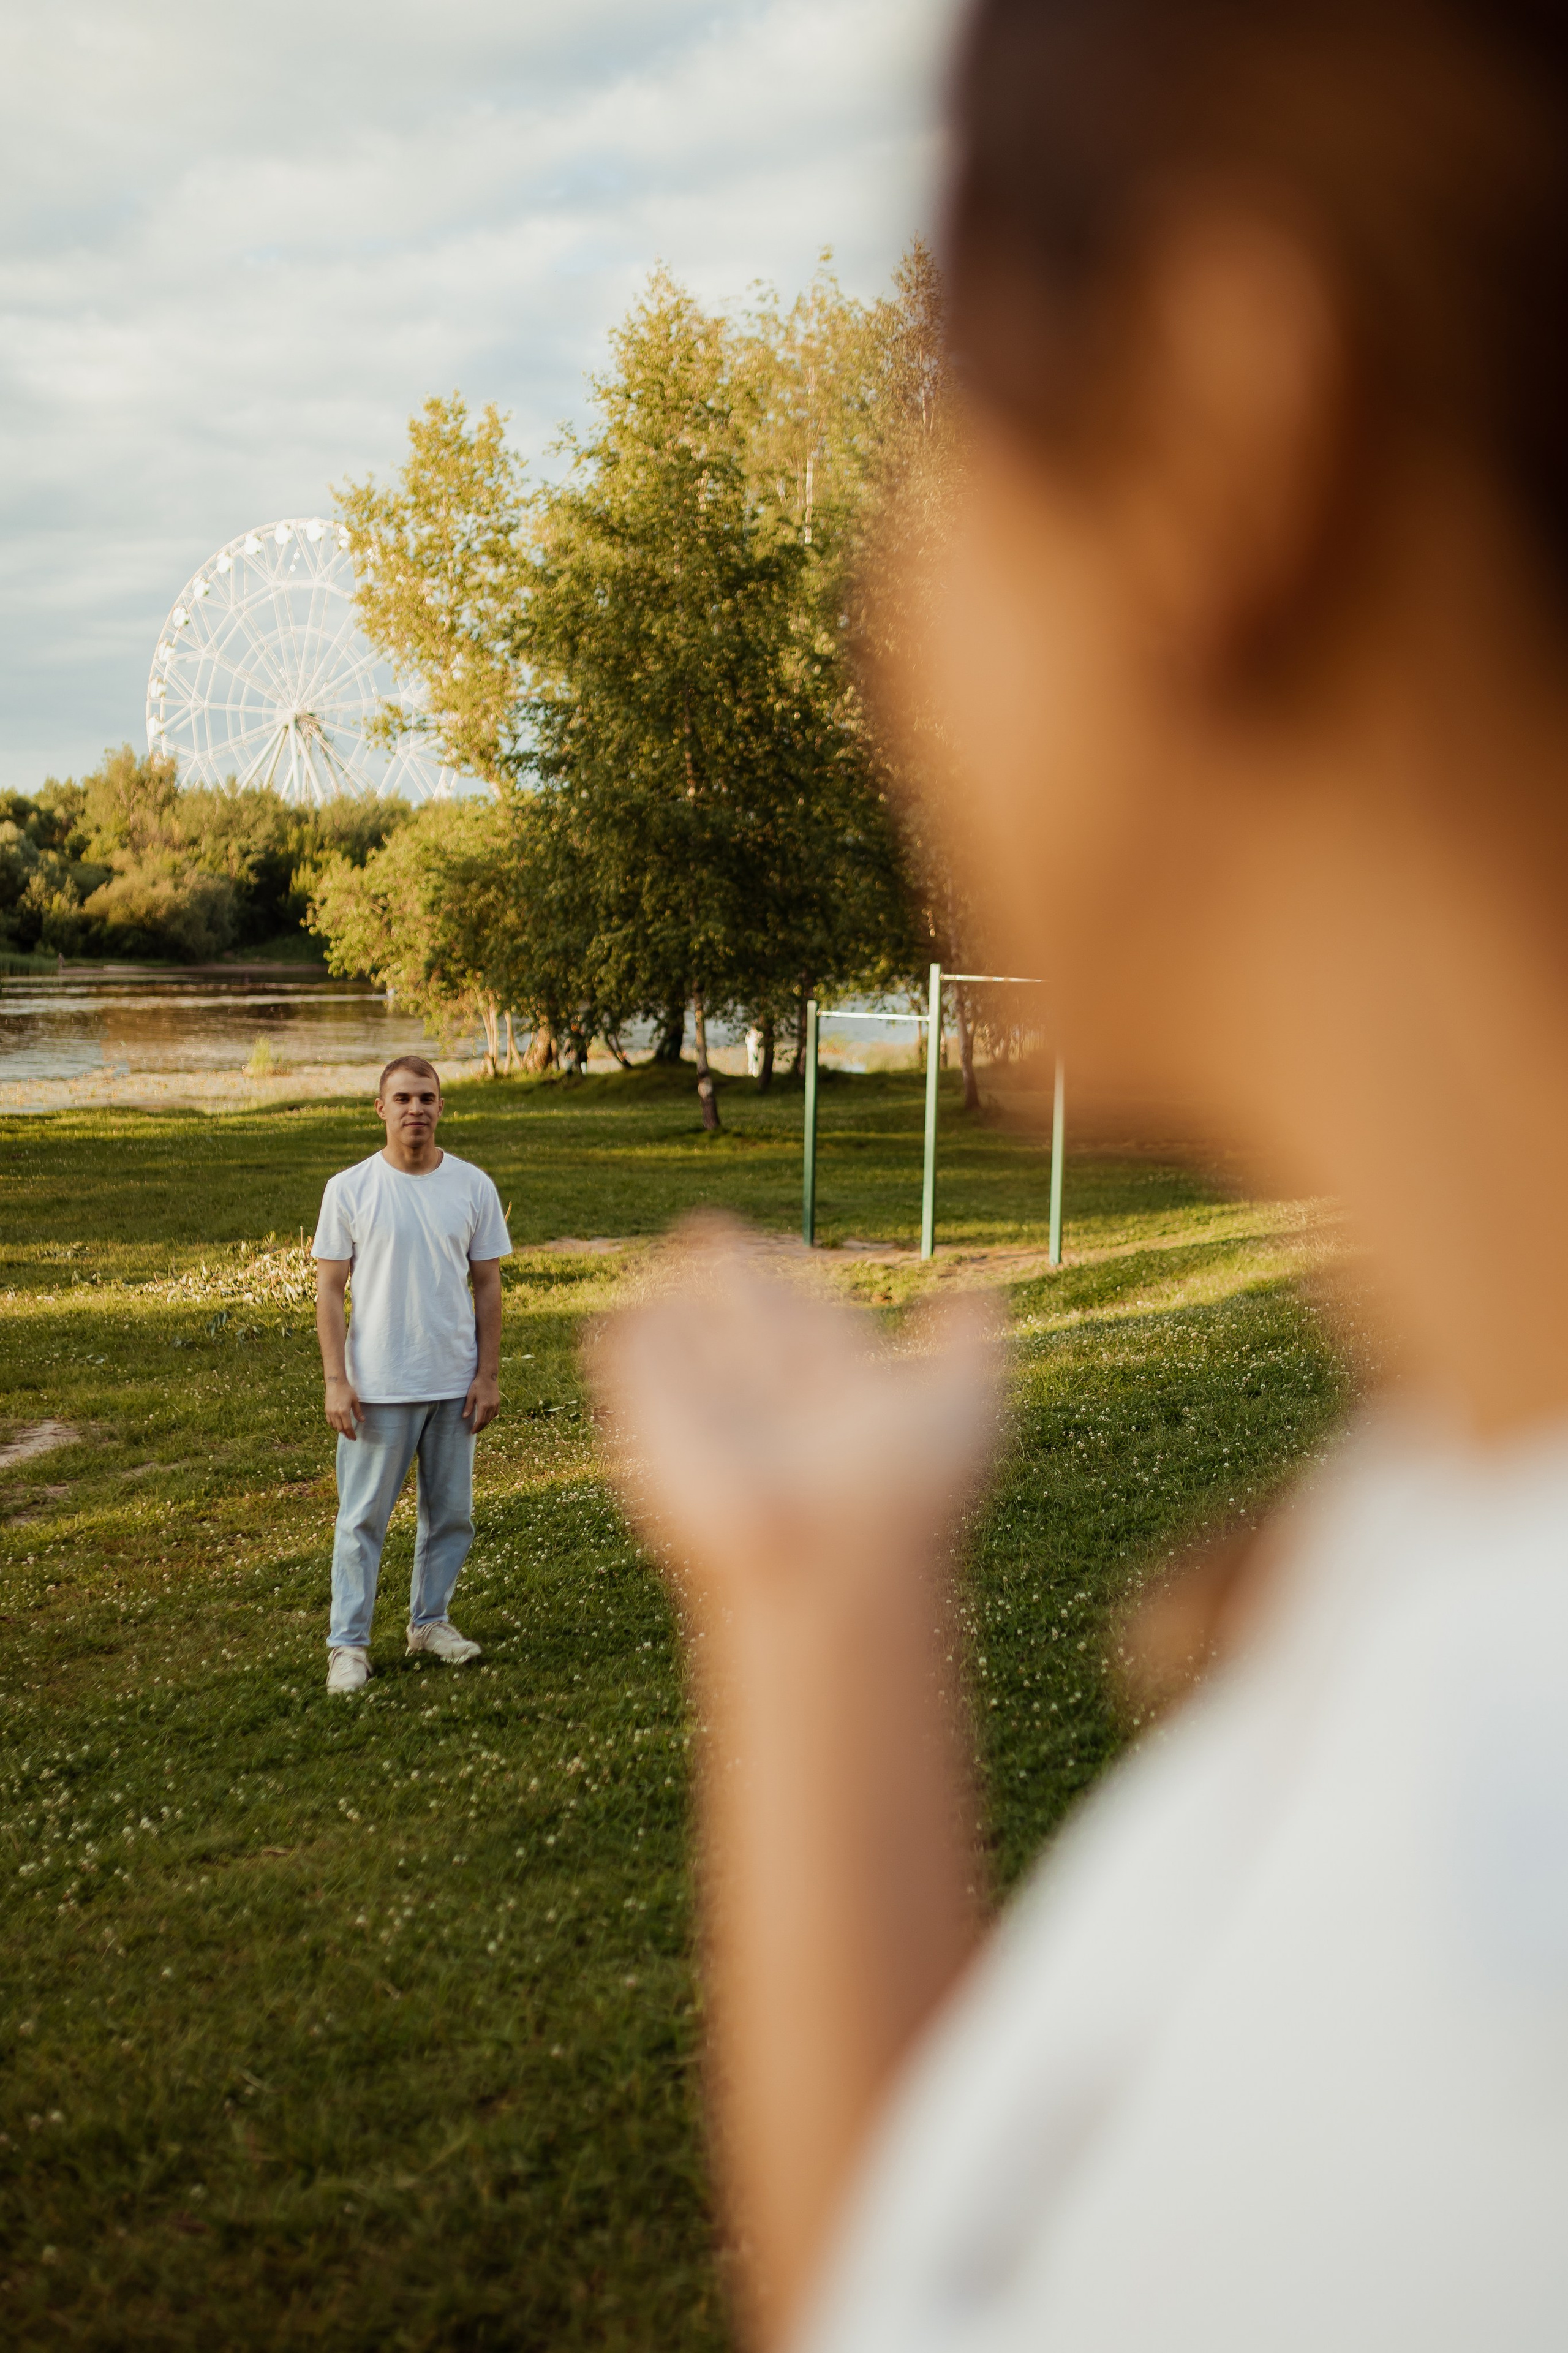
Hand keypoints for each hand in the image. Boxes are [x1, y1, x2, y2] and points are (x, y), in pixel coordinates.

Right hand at [324, 1375, 362, 1437]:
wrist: (335, 1383)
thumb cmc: (347, 1390)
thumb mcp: (355, 1401)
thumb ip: (358, 1412)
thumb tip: (362, 1421)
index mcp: (343, 1411)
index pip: (347, 1427)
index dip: (351, 1434)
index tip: (354, 1438)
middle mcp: (335, 1413)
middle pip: (340, 1429)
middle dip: (346, 1434)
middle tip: (351, 1437)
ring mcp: (329, 1412)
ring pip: (334, 1426)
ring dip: (340, 1430)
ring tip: (346, 1432)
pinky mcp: (326, 1410)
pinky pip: (330, 1422)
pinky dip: (334, 1425)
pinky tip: (338, 1425)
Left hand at [463, 1372, 500, 1432]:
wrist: (488, 1376)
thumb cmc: (477, 1384)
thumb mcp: (470, 1395)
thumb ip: (468, 1407)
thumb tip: (464, 1417)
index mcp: (484, 1405)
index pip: (480, 1421)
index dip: (476, 1428)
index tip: (472, 1432)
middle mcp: (491, 1406)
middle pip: (486, 1421)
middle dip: (480, 1428)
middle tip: (475, 1431)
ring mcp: (496, 1404)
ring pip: (491, 1418)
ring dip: (485, 1423)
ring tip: (479, 1426)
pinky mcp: (498, 1402)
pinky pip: (495, 1413)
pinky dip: (491, 1418)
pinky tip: (487, 1418)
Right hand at [585, 1216, 1000, 1619]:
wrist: (827, 1558)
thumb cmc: (905, 1495)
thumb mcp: (964, 1406)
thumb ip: (970, 1348)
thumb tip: (987, 1292)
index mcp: (846, 1386)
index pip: (814, 1319)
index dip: (801, 1284)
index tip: (790, 1249)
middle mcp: (780, 1395)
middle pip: (751, 1321)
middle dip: (736, 1277)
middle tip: (709, 1228)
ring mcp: (718, 1407)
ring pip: (696, 1341)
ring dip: (681, 1302)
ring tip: (670, 1252)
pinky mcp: (657, 1418)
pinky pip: (637, 1361)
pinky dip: (636, 1338)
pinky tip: (631, 1310)